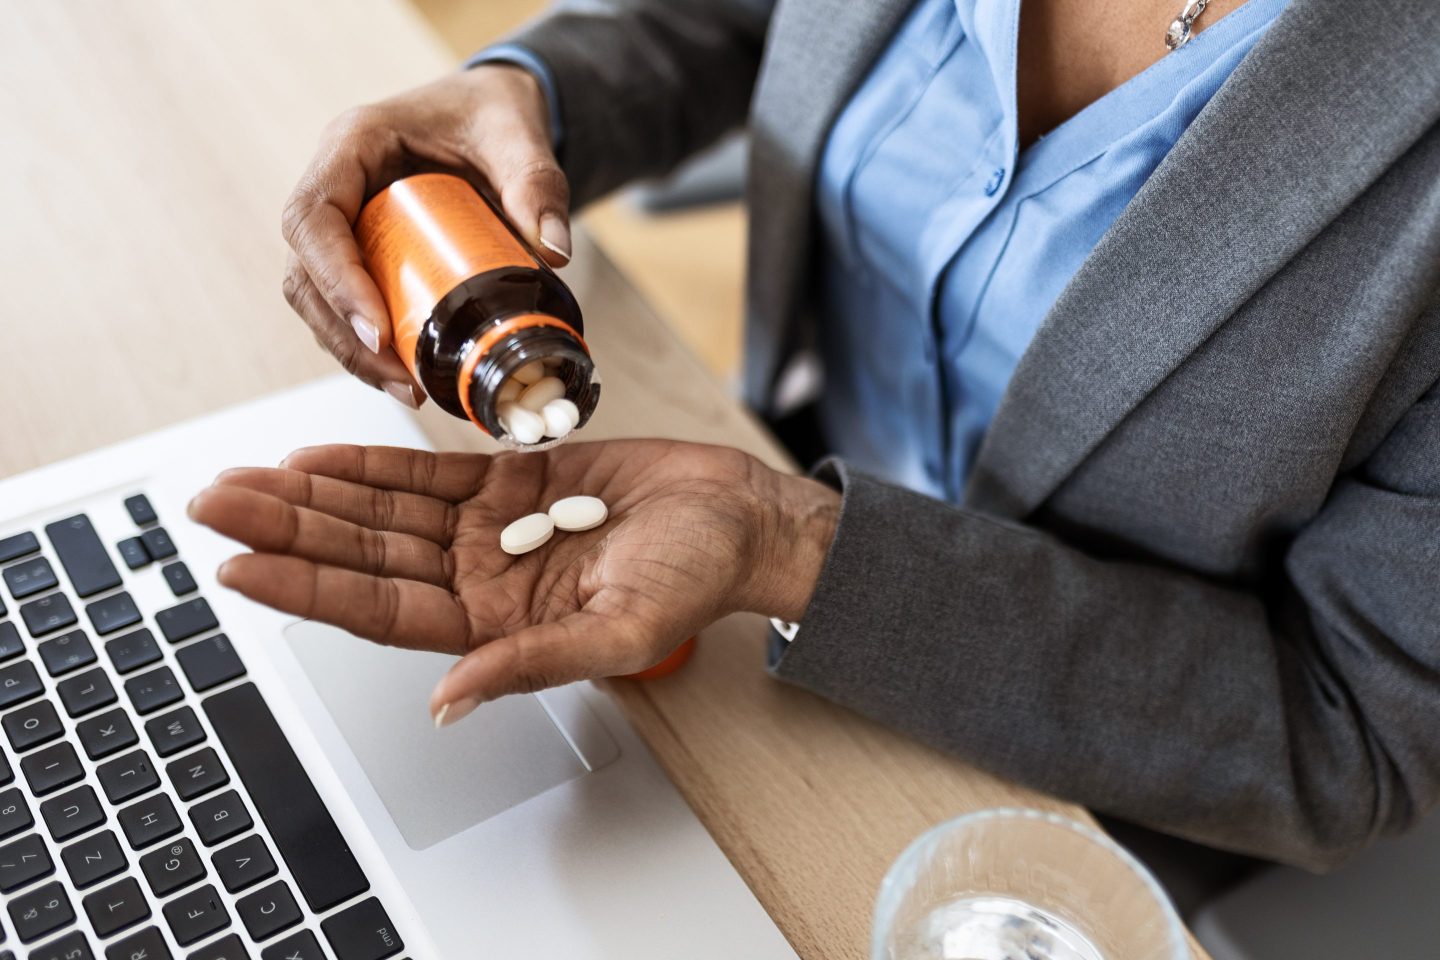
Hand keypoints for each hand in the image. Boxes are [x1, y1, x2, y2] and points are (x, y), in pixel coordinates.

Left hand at [187, 441, 838, 726]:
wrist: (737, 517)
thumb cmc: (697, 579)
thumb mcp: (620, 634)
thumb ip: (531, 665)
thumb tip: (447, 705)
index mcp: (497, 627)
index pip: (379, 610)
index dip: (307, 589)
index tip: (239, 567)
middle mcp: (479, 580)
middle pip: (362, 556)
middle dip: (287, 529)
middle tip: (213, 504)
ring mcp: (487, 530)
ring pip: (381, 511)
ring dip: (313, 494)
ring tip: (244, 477)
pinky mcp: (507, 481)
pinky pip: (424, 472)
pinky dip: (370, 462)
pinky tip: (319, 456)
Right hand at [281, 65, 568, 405]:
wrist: (492, 113)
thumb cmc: (494, 113)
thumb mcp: (520, 136)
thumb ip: (538, 184)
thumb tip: (553, 252)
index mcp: (353, 145)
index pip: (313, 218)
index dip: (335, 279)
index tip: (378, 331)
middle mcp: (334, 185)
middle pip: (305, 271)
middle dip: (345, 335)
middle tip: (401, 380)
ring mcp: (343, 223)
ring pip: (318, 298)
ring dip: (353, 352)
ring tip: (409, 389)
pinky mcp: (362, 252)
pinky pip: (348, 305)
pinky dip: (371, 346)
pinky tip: (408, 376)